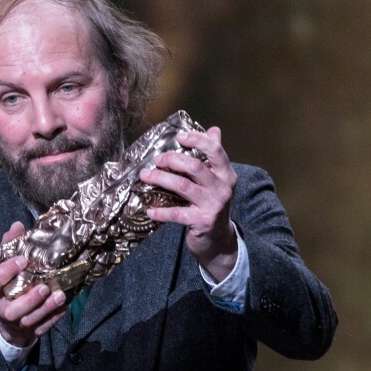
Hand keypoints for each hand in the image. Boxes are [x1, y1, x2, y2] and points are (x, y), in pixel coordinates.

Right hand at [0, 222, 67, 346]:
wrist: (7, 317)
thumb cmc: (7, 283)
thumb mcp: (4, 264)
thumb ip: (10, 245)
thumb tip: (18, 225)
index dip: (5, 271)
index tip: (22, 260)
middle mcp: (1, 308)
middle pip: (11, 310)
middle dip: (29, 300)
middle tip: (44, 286)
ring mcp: (15, 323)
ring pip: (28, 321)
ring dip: (45, 309)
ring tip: (59, 295)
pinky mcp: (29, 331)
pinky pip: (41, 328)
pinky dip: (53, 318)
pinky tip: (62, 306)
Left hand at [139, 127, 237, 281]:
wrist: (219, 240)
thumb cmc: (212, 204)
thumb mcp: (218, 180)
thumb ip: (214, 156)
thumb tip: (213, 129)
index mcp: (226, 174)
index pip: (216, 151)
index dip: (197, 140)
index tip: (179, 136)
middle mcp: (222, 188)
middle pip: (195, 167)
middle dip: (172, 160)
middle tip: (156, 159)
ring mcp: (213, 205)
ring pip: (183, 186)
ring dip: (161, 179)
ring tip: (145, 176)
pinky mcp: (202, 222)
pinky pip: (177, 214)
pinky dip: (161, 212)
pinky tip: (149, 209)